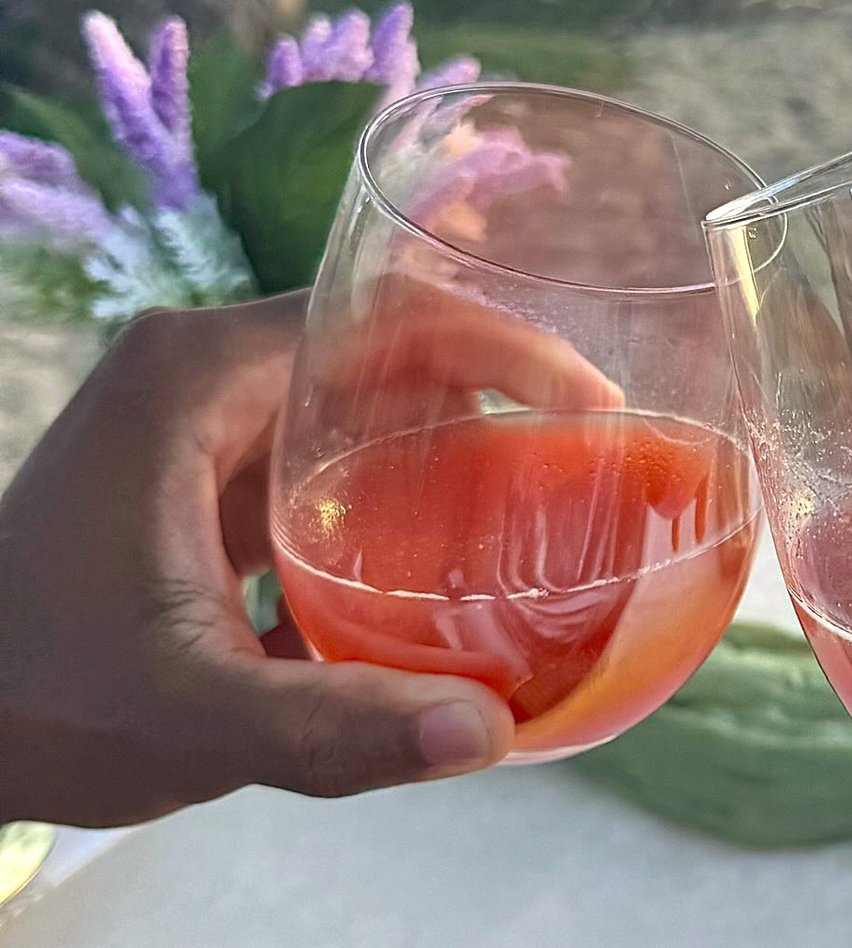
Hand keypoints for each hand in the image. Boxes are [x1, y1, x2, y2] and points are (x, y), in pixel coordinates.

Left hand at [0, 291, 614, 827]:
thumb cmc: (36, 696)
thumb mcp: (187, 712)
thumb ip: (333, 726)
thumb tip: (489, 733)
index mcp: (198, 374)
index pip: (385, 312)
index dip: (505, 343)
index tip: (591, 403)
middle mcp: (205, 368)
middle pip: (391, 339)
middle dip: (504, 385)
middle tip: (601, 448)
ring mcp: (206, 417)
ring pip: (368, 391)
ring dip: (463, 429)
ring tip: (560, 487)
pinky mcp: (209, 470)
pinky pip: (337, 444)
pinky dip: (410, 477)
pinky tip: (469, 542)